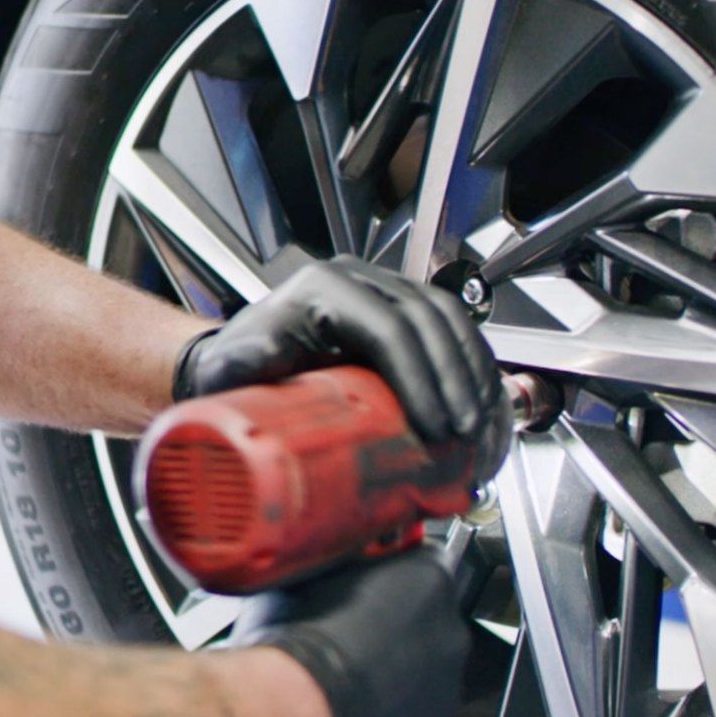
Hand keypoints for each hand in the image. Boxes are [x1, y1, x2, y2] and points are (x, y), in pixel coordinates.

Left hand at [174, 256, 501, 445]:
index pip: (388, 327)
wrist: (241, 361)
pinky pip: (451, 329)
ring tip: (481, 428)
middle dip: (456, 381)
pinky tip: (482, 406)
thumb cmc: (239, 367)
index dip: (420, 377)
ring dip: (473, 374)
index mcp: (324, 288)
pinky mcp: (402, 311)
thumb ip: (242, 362)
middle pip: (429, 321)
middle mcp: (360, 281)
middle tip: (466, 435)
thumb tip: (260, 356)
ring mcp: (385, 291)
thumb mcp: (233, 366)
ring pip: (449, 319)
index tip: (435, 427)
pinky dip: (472, 368)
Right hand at [230, 547, 468, 716]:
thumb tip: (344, 553)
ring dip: (402, 662)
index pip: (427, 558)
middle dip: (402, 617)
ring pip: (428, 663)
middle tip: (360, 627)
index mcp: (431, 575)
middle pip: (431, 614)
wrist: (302, 705)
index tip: (376, 577)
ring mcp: (448, 682)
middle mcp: (451, 626)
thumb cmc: (305, 632)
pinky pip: (420, 708)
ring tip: (357, 669)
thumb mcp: (322, 568)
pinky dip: (399, 704)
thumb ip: (350, 558)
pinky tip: (364, 701)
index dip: (397, 567)